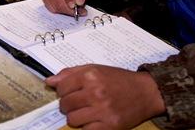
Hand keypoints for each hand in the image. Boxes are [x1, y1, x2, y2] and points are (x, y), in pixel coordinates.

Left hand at [46, 66, 164, 128]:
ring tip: (86, 112)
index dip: (62, 91)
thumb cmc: (119, 80)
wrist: (145, 92)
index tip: (68, 92)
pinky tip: (93, 120)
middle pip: (65, 105)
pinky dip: (87, 127)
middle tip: (78, 103)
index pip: (61, 87)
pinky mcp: (109, 126)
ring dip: (76, 117)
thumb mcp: (96, 69)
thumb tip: (49, 81)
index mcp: (90, 76)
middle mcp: (95, 92)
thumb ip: (71, 73)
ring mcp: (102, 111)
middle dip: (68, 105)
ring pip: (72, 120)